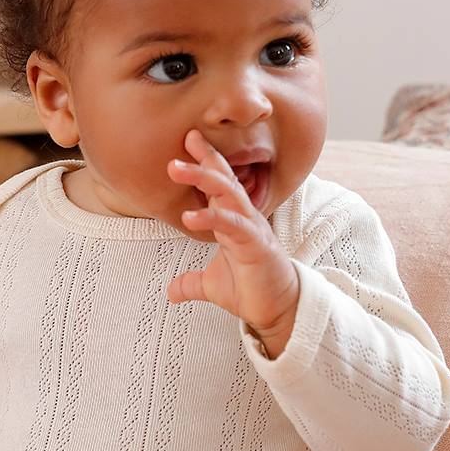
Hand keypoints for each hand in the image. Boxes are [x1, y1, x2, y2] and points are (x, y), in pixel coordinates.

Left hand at [166, 129, 300, 354]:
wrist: (277, 312)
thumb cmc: (251, 291)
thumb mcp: (212, 286)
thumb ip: (191, 283)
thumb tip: (171, 292)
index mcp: (234, 220)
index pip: (220, 184)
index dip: (206, 161)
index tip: (190, 138)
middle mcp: (244, 218)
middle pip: (224, 181)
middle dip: (202, 161)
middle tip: (183, 141)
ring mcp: (252, 230)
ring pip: (228, 194)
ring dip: (202, 178)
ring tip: (175, 169)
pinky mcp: (257, 246)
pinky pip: (233, 226)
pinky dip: (212, 218)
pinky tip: (189, 216)